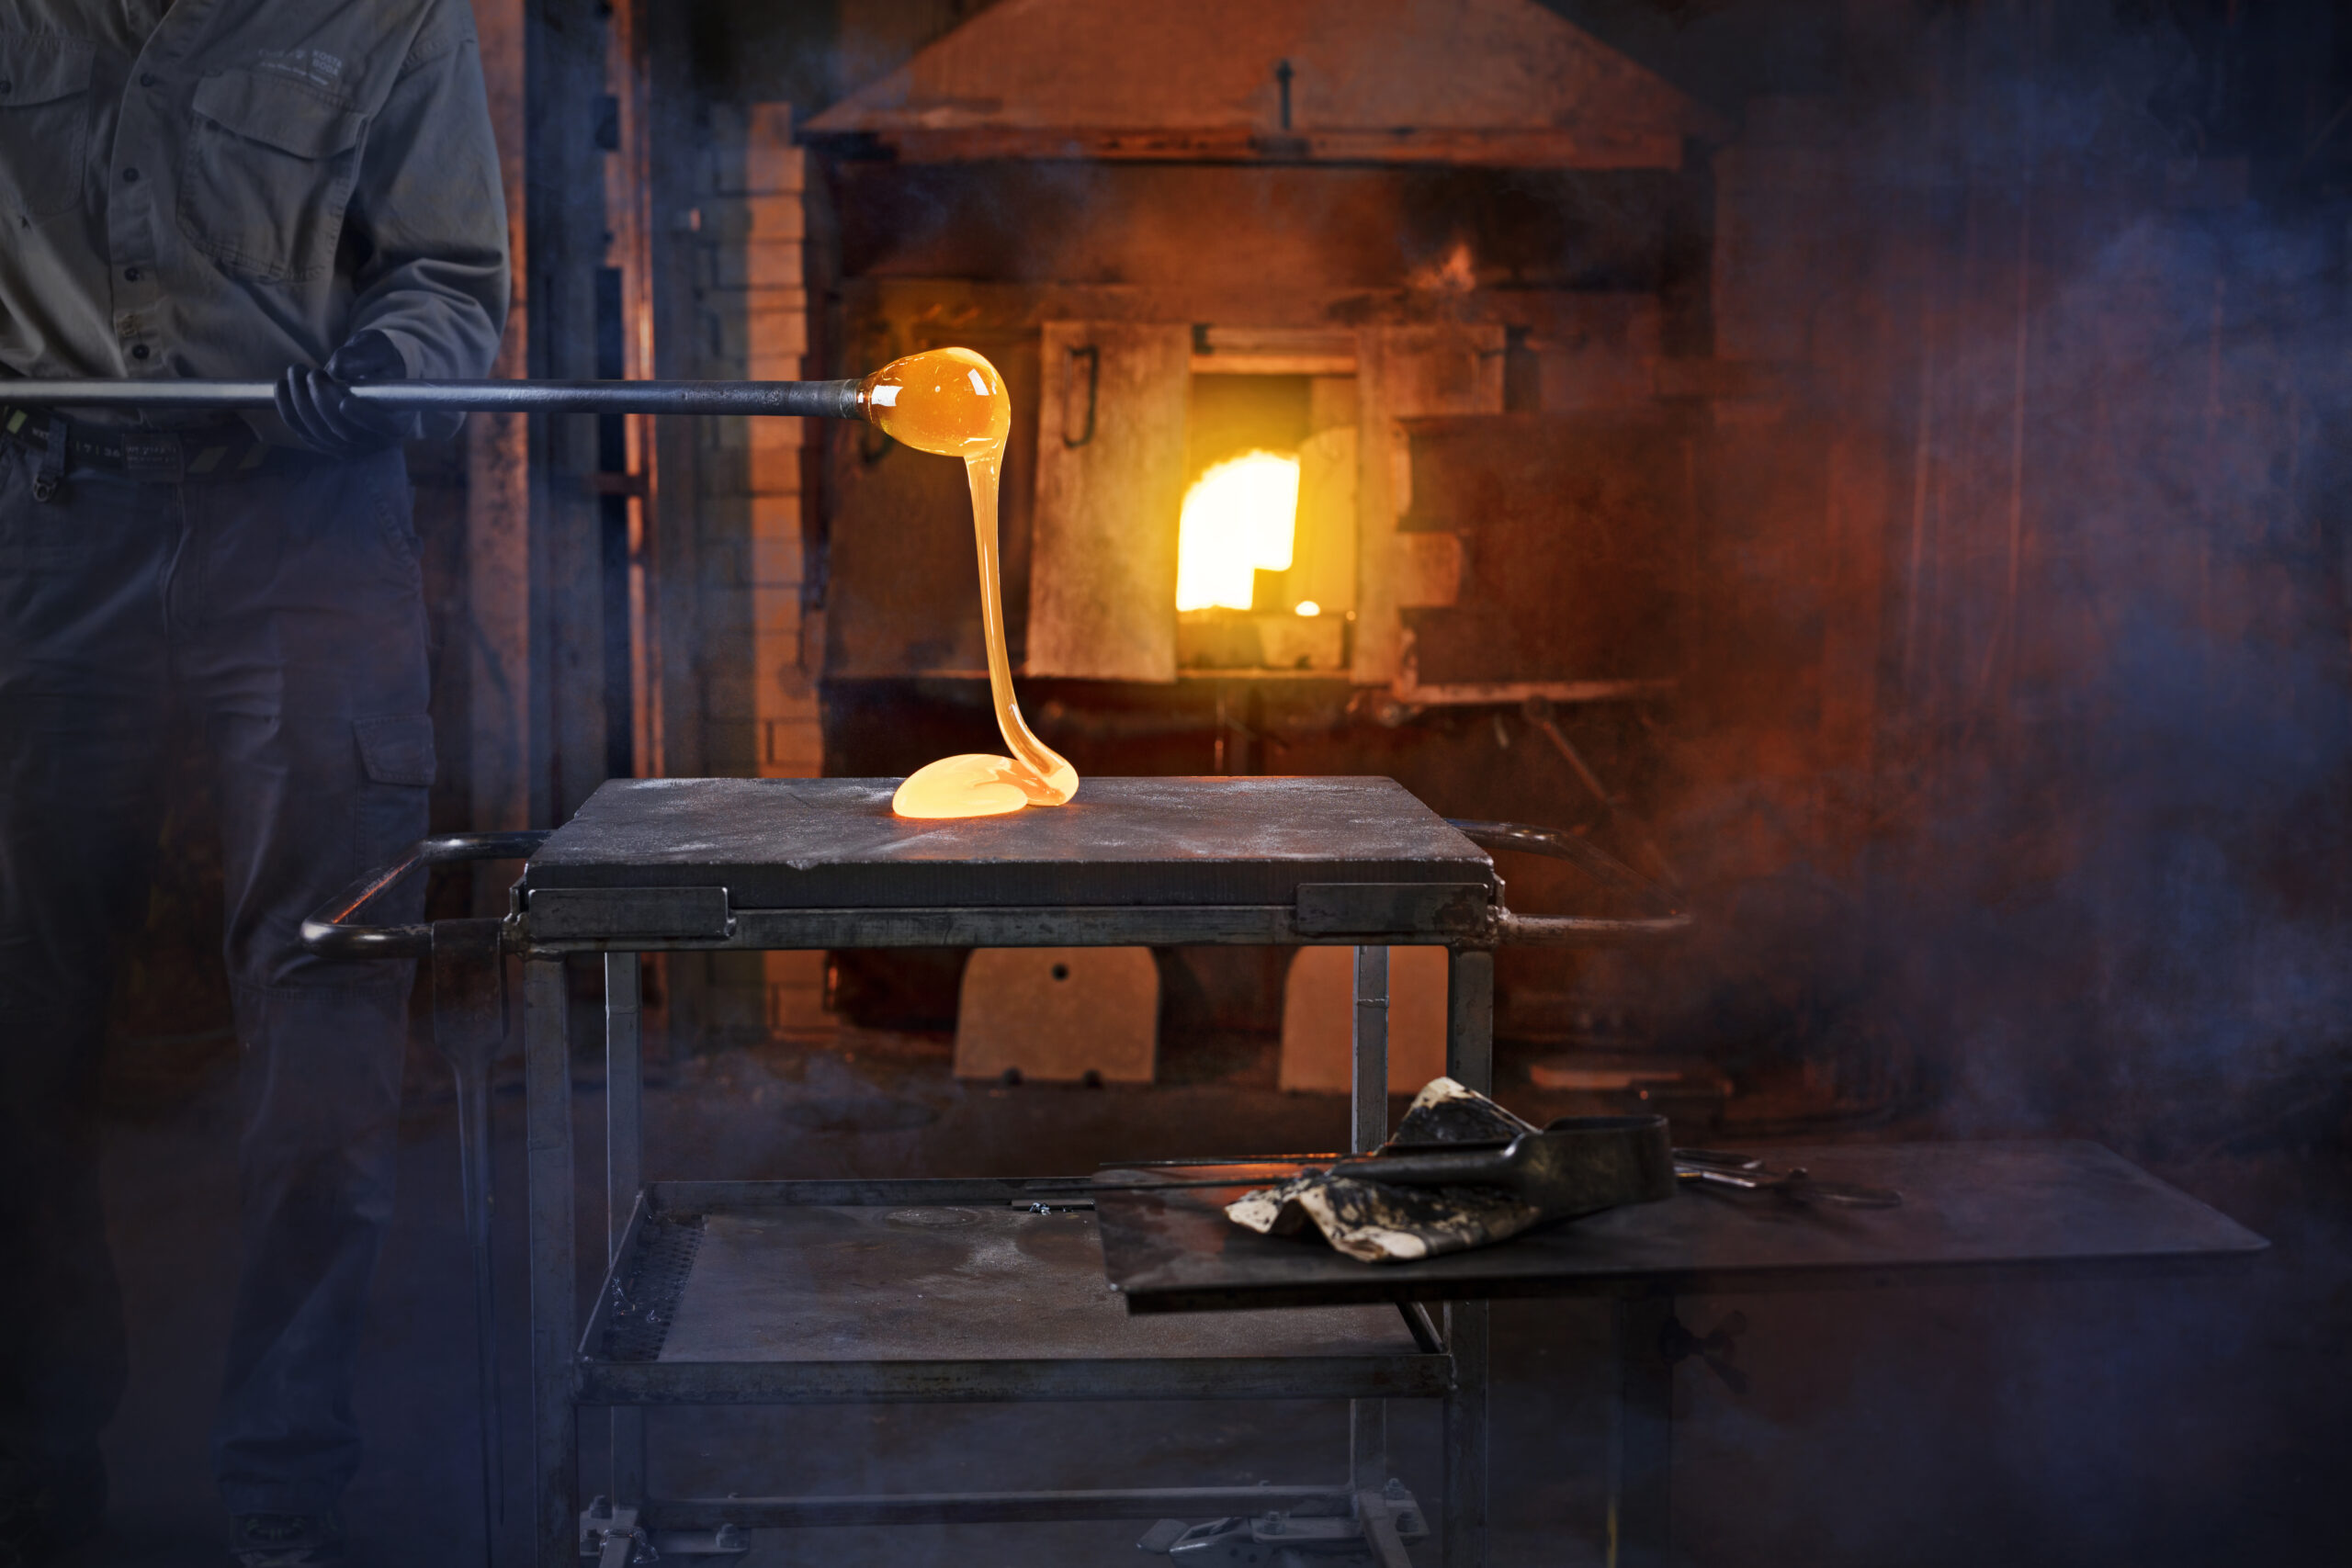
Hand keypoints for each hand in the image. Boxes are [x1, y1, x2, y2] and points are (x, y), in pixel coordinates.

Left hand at [274, 331, 410, 458]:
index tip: (346, 403)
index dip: (365, 418)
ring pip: (318, 432)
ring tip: (297, 370)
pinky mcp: (325, 443)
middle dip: (322, 401)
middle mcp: (375, 441)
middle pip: (345, 432)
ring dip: (300, 400)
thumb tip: (338, 367)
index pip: (384, 427)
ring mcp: (349, 446)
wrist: (368, 372)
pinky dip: (288, 408)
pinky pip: (302, 431)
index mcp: (397, 420)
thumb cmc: (376, 359)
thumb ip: (362, 355)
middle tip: (313, 372)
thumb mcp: (376, 348)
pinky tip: (284, 385)